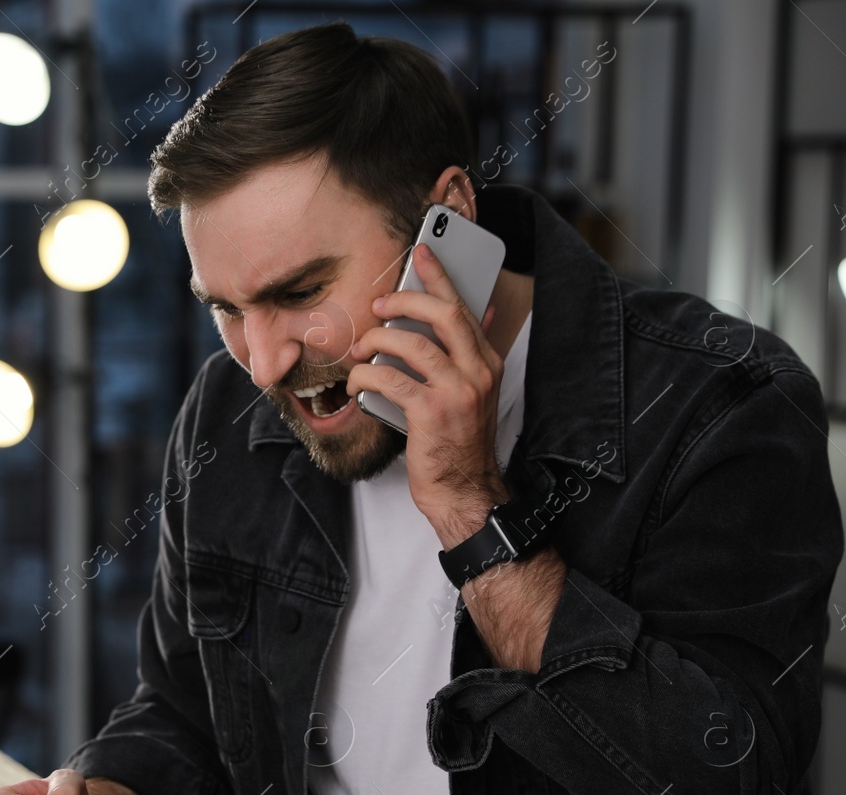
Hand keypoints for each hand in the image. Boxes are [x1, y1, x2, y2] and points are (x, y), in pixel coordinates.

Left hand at [344, 242, 508, 544]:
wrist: (464, 491)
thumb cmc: (456, 443)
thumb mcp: (469, 394)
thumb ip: (464, 357)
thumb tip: (478, 314)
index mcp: (486, 363)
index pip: (464, 308)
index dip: (440, 277)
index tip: (422, 252)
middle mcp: (477, 373)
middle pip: (444, 316)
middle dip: (407, 300)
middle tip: (380, 303)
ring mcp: (457, 393)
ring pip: (412, 345)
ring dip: (378, 342)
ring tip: (362, 350)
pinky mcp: (431, 413)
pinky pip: (391, 379)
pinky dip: (368, 376)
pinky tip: (359, 382)